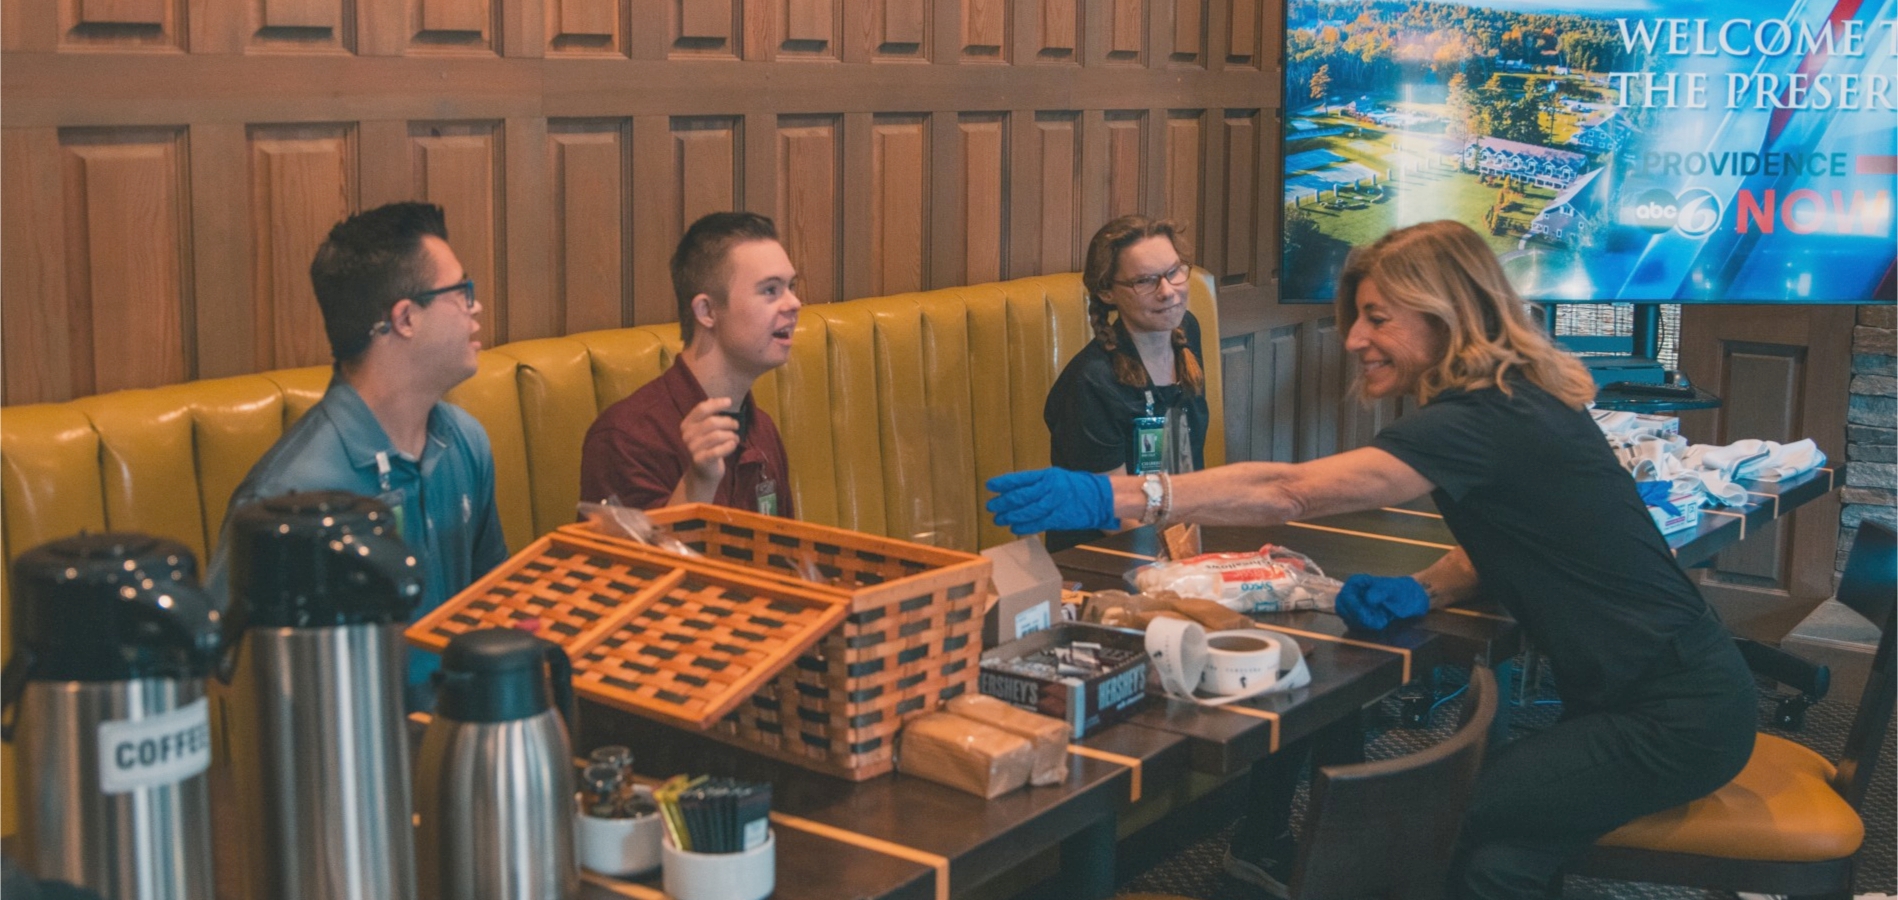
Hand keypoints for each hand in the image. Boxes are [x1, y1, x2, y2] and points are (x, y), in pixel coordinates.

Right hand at [677, 398, 740, 499]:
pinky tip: (733, 445)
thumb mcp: (705, 430)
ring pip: (717, 436)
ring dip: (731, 435)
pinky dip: (729, 446)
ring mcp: (692, 449)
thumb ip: (707, 416)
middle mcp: (687, 436)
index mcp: (686, 425)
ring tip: (735, 438)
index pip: (702, 409)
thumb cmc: (707, 447)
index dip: (717, 404)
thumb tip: (713, 399)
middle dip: (728, 422)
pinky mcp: (700, 461)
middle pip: (712, 422)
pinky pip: (718, 451)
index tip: (729, 402)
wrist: (703, 472)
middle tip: (736, 425)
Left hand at [985, 468, 1119, 534]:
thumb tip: (1016, 490)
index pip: (1020, 479)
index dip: (1003, 483)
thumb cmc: (1079, 486)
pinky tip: (1014, 528)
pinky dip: (1024, 527)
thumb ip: (1038, 483)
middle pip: (1020, 497)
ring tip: (999, 519)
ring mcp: (1054, 504)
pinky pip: (1037, 524)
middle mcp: (1049, 489)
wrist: (1102, 498)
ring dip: (1010, 516)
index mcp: (1048, 475)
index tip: (990, 486)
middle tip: (991, 506)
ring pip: (1026, 512)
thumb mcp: (1057, 477)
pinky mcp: (1059, 519)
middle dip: (1003, 502)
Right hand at [1335, 574, 1428, 631]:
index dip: (1354, 608)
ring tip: (1382, 620)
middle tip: (1378, 621)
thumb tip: (1368, 598)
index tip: (1368, 615)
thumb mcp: (1394, 589)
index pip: (1345, 597)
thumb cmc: (1402, 591)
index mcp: (1356, 582)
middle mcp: (1351, 594)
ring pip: (1348, 618)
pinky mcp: (1357, 616)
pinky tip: (1379, 622)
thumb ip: (1380, 591)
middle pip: (1342, 609)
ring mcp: (1353, 606)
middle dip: (1359, 618)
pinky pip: (1354, 624)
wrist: (1411, 600)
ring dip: (1364, 623)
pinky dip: (1365, 627)